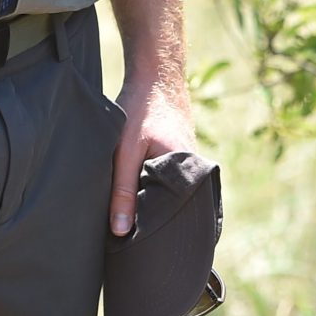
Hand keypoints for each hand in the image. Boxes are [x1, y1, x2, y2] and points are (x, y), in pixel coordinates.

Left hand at [109, 68, 194, 236]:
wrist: (156, 75)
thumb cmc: (141, 109)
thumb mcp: (126, 150)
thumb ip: (123, 189)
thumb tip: (120, 230)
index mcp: (187, 171)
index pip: (172, 215)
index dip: (153, 228)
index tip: (137, 240)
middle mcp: (195, 170)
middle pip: (172, 208)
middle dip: (153, 219)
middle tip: (132, 232)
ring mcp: (190, 163)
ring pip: (168, 194)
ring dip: (151, 201)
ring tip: (133, 210)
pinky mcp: (181, 157)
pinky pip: (167, 182)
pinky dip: (153, 186)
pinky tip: (139, 187)